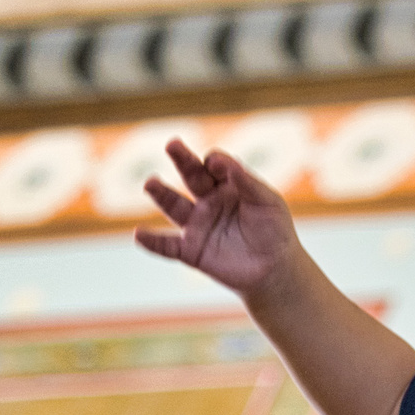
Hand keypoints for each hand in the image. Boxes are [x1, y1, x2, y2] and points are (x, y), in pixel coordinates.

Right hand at [135, 139, 301, 299]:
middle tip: (172, 144)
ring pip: (174, 206)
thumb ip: (247, 182)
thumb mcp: (267, 202)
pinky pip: (168, 246)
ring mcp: (198, 225)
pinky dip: (153, 242)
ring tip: (150, 183)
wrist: (275, 270)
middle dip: (182, 160)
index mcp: (227, 186)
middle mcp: (208, 201)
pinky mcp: (192, 251)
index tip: (218, 165)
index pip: (213, 166)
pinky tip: (139, 234)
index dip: (215, 162)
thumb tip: (224, 160)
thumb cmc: (275, 231)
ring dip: (161, 194)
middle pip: (191, 176)